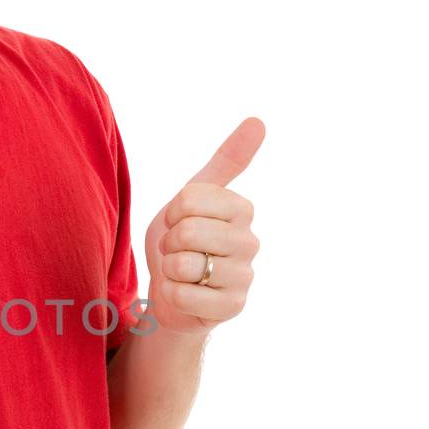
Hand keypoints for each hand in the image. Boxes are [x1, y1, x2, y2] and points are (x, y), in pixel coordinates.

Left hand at [142, 117, 265, 333]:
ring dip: (169, 269)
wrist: (173, 293)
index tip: (179, 223)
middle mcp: (250, 241)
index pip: (189, 199)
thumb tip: (259, 121)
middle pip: (187, 232)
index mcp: (242, 209)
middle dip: (169, 243)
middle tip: (177, 251)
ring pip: (184, 265)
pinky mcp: (232, 308)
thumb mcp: (194, 197)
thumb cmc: (183, 243)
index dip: (172, 214)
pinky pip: (183, 294)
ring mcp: (244, 276)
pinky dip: (171, 295)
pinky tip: (184, 294)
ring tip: (182, 272)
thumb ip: (226, 161)